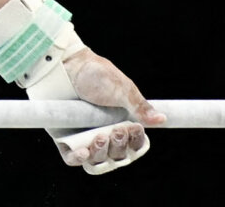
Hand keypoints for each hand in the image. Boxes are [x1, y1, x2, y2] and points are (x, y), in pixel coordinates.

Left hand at [53, 48, 165, 168]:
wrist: (65, 64)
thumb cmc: (94, 73)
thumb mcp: (122, 88)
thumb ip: (139, 107)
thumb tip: (161, 119)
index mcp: (120, 122)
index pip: (133, 145)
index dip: (136, 142)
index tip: (134, 129)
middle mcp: (103, 133)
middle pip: (117, 156)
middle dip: (120, 146)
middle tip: (116, 130)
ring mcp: (82, 136)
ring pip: (97, 160)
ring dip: (102, 153)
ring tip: (100, 137)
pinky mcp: (63, 138)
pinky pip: (71, 159)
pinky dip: (79, 159)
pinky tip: (84, 152)